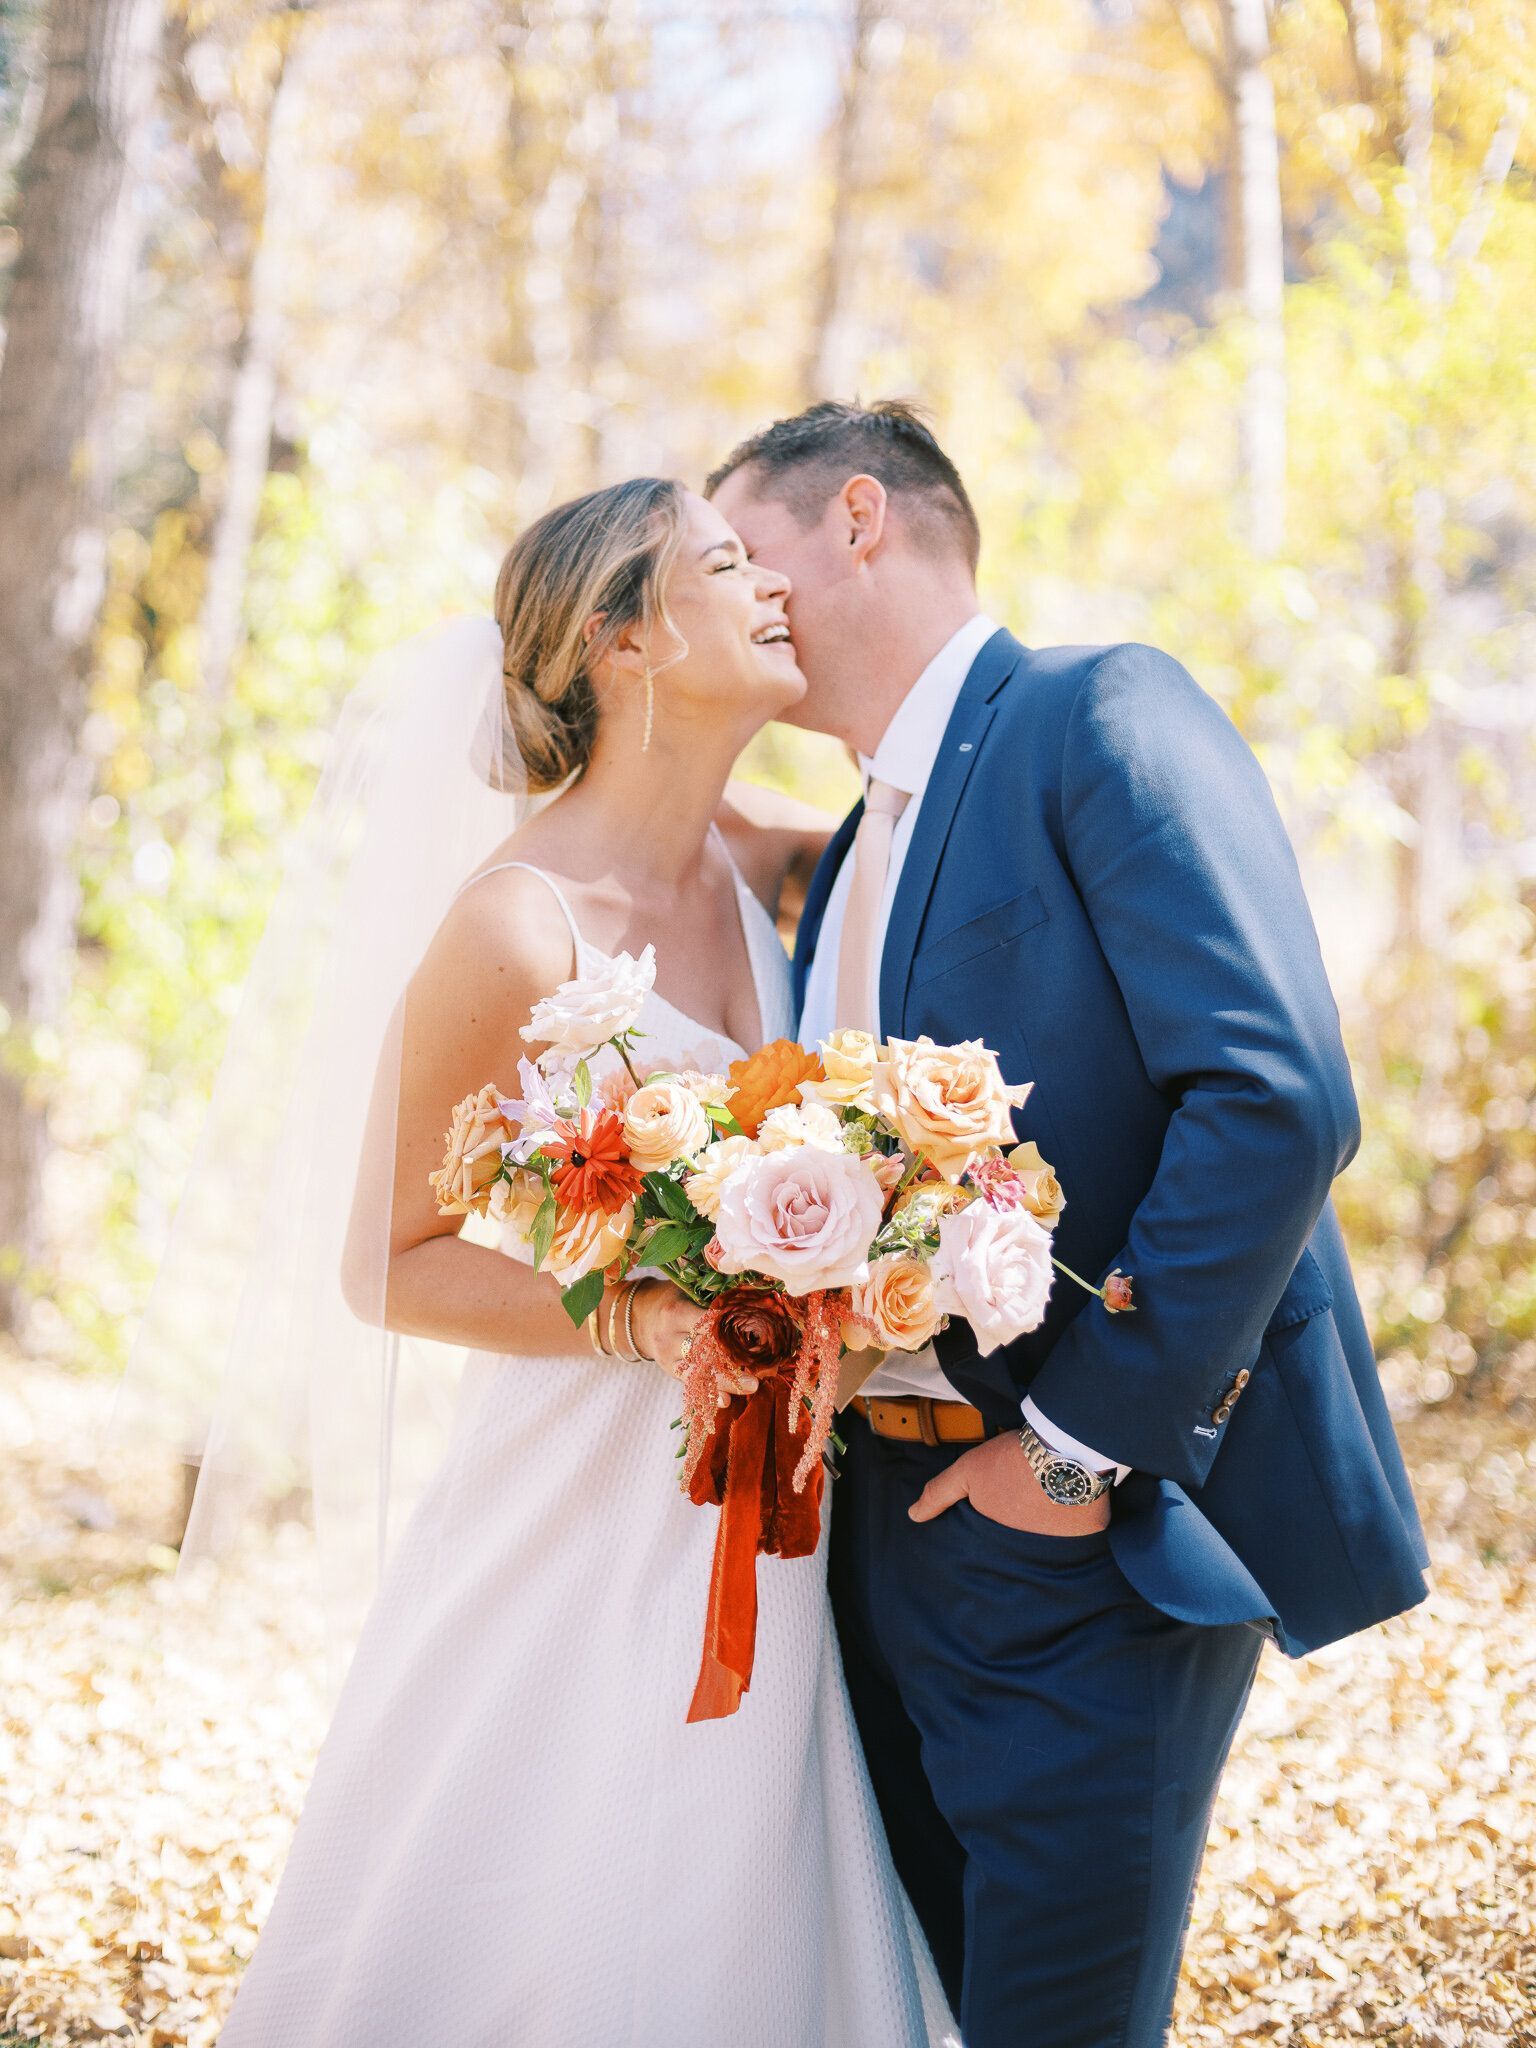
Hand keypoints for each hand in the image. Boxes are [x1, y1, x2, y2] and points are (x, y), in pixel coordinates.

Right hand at [624, 1282, 757, 1397]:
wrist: (643, 1316)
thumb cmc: (675, 1299)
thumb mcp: (689, 1291)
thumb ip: (713, 1301)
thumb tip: (753, 1307)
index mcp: (675, 1313)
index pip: (705, 1325)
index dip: (729, 1332)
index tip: (755, 1338)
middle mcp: (668, 1338)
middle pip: (703, 1354)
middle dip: (730, 1365)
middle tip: (756, 1376)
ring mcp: (667, 1358)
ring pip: (698, 1374)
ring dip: (726, 1383)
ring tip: (750, 1387)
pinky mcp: (670, 1371)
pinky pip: (691, 1384)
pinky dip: (709, 1394)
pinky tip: (725, 1401)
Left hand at [908, 1431, 1109, 1535]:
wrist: (1064, 1448)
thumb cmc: (1012, 1460)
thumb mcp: (968, 1470)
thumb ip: (939, 1494)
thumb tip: (913, 1517)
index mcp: (999, 1538)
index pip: (989, 1548)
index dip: (990, 1533)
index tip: (995, 1520)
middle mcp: (1029, 1550)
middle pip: (1017, 1548)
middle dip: (1015, 1537)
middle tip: (1020, 1513)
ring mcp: (1060, 1546)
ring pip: (1047, 1545)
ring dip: (1044, 1534)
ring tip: (1044, 1511)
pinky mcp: (1089, 1536)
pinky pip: (1078, 1539)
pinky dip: (1073, 1531)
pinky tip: (1070, 1513)